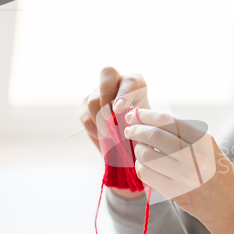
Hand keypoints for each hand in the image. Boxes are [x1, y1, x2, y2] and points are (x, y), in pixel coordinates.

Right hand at [79, 67, 149, 198]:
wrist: (130, 159)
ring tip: (114, 136)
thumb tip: (138, 120)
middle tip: (114, 118)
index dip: (126, 92)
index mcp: (138, 87)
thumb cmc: (147, 144)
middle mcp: (118, 85)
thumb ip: (142, 123)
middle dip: (108, 95)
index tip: (125, 111)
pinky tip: (105, 139)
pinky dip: (93, 128)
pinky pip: (84, 114)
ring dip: (102, 119)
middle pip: (106, 74)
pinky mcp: (86, 108)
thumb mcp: (150, 135)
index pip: (131, 79)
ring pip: (93, 97)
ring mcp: (100, 95)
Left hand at [124, 108, 233, 233]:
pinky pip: (146, 174)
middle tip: (130, 129)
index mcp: (203, 140)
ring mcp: (183, 175)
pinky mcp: (174, 192)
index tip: (134, 113)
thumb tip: (149, 120)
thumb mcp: (209, 147)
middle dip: (136, 129)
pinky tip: (144, 165)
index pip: (167, 121)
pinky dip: (140, 166)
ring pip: (146, 155)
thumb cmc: (216, 171)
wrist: (228, 205)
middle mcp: (194, 156)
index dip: (146, 115)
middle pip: (154, 136)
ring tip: (140, 148)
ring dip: (138, 149)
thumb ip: (184, 134)